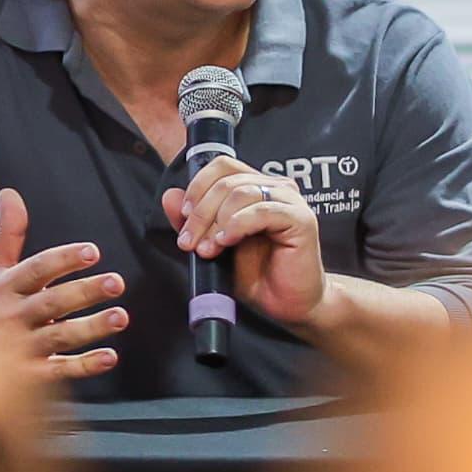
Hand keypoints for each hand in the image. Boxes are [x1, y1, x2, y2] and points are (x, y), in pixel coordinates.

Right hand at [0, 188, 122, 380]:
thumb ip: (8, 233)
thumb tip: (10, 193)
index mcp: (4, 287)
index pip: (36, 269)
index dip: (63, 260)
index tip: (92, 251)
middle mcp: (12, 316)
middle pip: (51, 303)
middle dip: (84, 292)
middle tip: (116, 282)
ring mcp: (20, 347)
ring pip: (59, 337)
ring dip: (91, 328)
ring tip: (121, 317)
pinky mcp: (28, 375)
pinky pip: (58, 371)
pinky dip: (84, 366)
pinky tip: (109, 357)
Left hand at [167, 156, 325, 328]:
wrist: (286, 305)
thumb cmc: (257, 276)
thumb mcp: (214, 245)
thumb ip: (194, 221)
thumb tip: (170, 196)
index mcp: (257, 187)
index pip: (223, 166)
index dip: (198, 187)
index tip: (183, 217)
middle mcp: (275, 188)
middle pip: (227, 181)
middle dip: (201, 212)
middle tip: (189, 242)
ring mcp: (290, 202)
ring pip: (241, 192)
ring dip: (216, 221)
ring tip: (208, 248)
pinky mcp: (301, 220)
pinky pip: (261, 210)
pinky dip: (237, 224)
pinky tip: (227, 242)